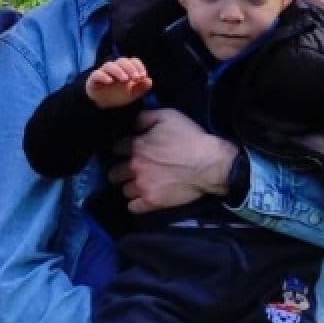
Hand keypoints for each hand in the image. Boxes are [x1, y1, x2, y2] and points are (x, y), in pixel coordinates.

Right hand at [85, 57, 152, 108]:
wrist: (103, 105)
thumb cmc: (119, 95)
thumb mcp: (133, 94)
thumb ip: (142, 87)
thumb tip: (149, 80)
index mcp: (125, 69)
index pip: (132, 61)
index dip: (138, 66)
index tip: (143, 75)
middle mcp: (114, 68)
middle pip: (121, 61)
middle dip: (130, 68)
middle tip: (136, 77)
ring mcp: (103, 72)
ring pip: (109, 66)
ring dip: (118, 71)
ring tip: (125, 79)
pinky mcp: (94, 79)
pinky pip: (97, 74)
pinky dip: (103, 76)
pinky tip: (110, 81)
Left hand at [108, 109, 236, 213]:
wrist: (209, 164)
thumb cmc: (190, 137)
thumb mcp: (168, 116)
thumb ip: (145, 118)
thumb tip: (133, 125)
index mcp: (136, 146)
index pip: (116, 148)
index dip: (122, 148)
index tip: (128, 150)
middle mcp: (134, 167)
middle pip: (114, 173)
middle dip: (120, 170)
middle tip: (130, 170)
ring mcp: (142, 186)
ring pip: (124, 190)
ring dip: (130, 187)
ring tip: (139, 185)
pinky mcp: (152, 202)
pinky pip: (133, 207)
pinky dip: (135, 204)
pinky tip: (141, 200)